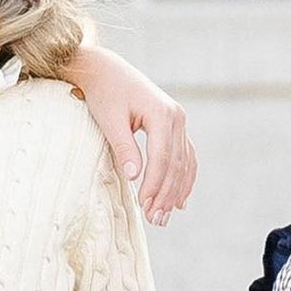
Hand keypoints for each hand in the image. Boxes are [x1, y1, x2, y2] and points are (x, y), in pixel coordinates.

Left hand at [61, 45, 196, 222]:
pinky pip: (185, 156)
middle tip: (155, 220)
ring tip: (164, 217)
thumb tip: (134, 176)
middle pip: (176, 163)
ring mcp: (179, 121)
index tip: (145, 206)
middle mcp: (176, 117)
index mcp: (161, 113)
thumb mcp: (109, 120)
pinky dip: (184, 179)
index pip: (162, 157)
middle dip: (166, 194)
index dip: (155, 184)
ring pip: (184, 163)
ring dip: (175, 191)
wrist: (107, 70)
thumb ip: (123, 147)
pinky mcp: (176, 126)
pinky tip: (180, 201)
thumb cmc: (104, 93)